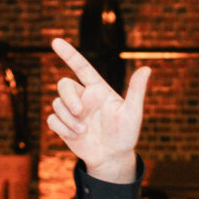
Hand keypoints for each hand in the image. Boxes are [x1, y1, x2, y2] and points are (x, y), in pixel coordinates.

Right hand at [47, 38, 150, 182]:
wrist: (114, 157)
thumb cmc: (126, 134)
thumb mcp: (133, 113)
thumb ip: (136, 91)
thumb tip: (146, 68)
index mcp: (98, 90)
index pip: (81, 66)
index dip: (69, 54)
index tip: (55, 41)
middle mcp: (83, 98)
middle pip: (63, 84)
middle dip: (68, 96)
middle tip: (79, 111)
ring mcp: (72, 112)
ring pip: (57, 104)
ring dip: (68, 118)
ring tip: (84, 131)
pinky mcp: (63, 126)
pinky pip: (52, 119)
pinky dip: (61, 127)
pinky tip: (76, 136)